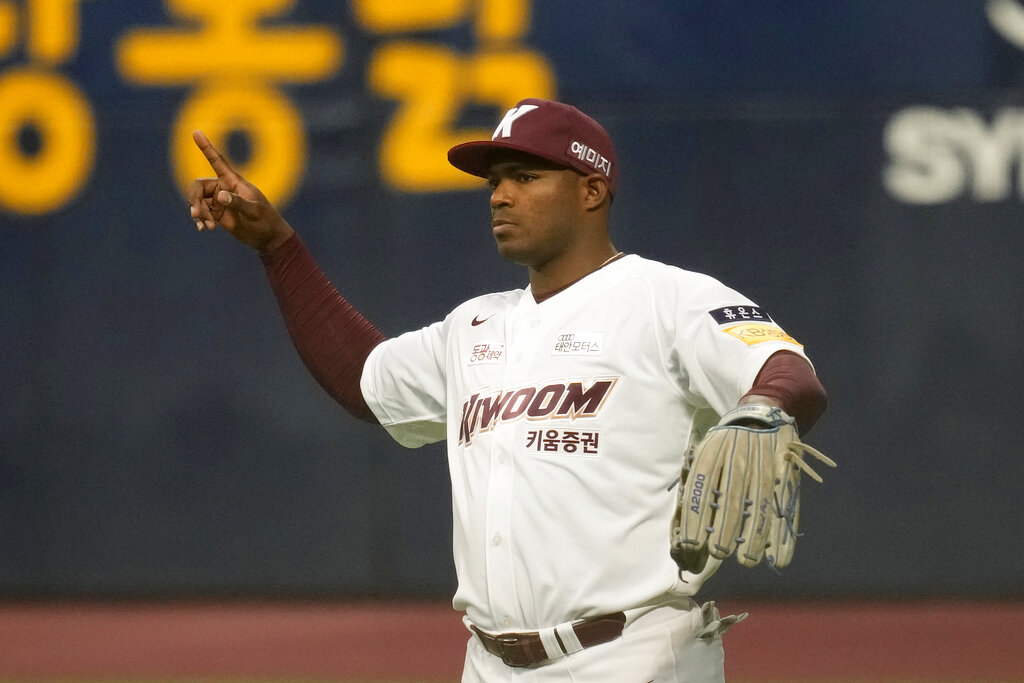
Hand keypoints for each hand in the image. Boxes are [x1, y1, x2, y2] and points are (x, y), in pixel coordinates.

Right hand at [188, 130, 294, 252]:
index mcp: (234, 181)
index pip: (217, 161)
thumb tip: (219, 196)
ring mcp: (219, 201)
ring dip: (199, 213)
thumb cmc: (266, 221)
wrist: (267, 238)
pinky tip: (204, 229)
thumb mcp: (255, 212)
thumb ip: (238, 203)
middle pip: (198, 186)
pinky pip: (201, 212)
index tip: (196, 132)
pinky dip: (200, 220)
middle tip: (197, 214)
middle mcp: (224, 188)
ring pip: (198, 200)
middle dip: (195, 199)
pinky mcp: (217, 214)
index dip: (206, 147)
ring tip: (208, 227)